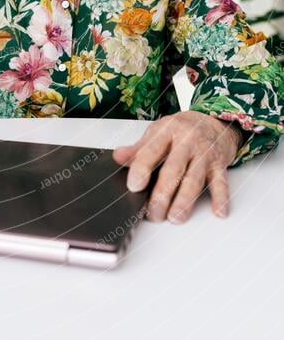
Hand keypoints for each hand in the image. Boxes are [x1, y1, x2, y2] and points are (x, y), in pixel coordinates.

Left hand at [112, 111, 241, 223]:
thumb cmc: (181, 129)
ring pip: (194, 179)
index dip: (142, 168)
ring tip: (175, 217)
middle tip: (154, 213)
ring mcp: (204, 153)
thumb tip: (117, 157)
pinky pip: (221, 182)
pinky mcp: (220, 164)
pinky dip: (221, 198)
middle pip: (174, 169)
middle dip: (163, 194)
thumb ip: (139, 148)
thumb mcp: (158, 132)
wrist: (214, 121)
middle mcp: (187, 141)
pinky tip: (219, 212)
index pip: (152, 150)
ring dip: (185, 200)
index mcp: (167, 131)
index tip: (134, 186)